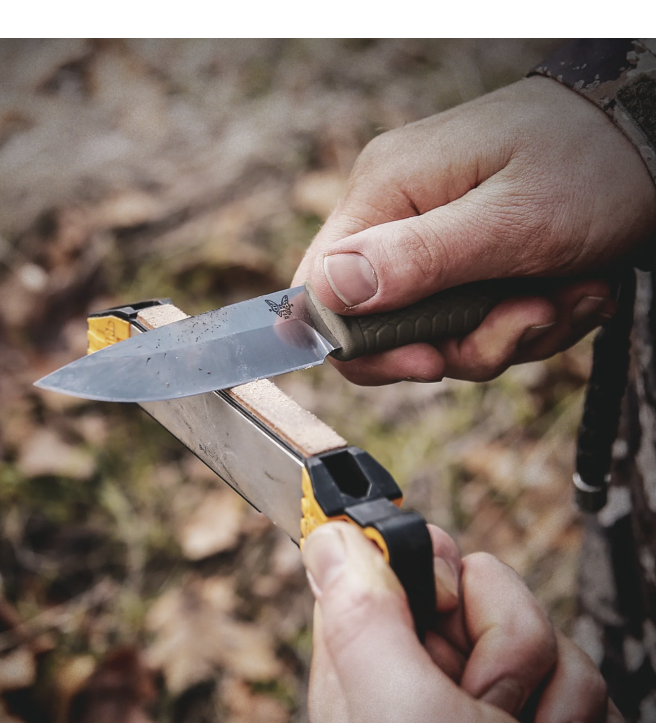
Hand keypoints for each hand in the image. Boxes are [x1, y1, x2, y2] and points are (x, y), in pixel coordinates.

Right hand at [293, 77, 655, 385]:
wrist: (653, 138)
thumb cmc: (592, 163)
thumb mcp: (510, 221)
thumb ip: (416, 260)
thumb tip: (328, 293)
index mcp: (385, 192)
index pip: (322, 294)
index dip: (366, 348)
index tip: (433, 361)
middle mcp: (396, 216)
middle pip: (384, 326)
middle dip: (462, 343)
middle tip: (530, 317)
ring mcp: (429, 239)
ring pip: (437, 333)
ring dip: (509, 333)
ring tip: (571, 295)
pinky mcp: (463, 258)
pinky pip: (473, 321)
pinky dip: (525, 322)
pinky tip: (570, 290)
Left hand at [302, 521, 629, 722]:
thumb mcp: (406, 717)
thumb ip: (363, 621)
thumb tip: (328, 537)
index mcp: (364, 671)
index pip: (384, 568)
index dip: (426, 572)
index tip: (445, 602)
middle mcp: (419, 683)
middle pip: (467, 588)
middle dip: (500, 639)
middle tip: (488, 698)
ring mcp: (484, 703)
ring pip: (531, 629)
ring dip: (547, 689)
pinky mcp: (541, 720)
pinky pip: (577, 673)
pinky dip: (581, 717)